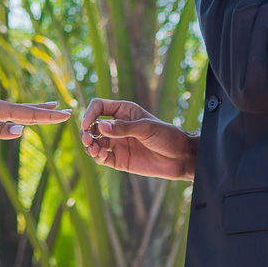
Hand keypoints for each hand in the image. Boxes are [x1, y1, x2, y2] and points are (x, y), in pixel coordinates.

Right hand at [80, 98, 196, 180]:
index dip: (90, 114)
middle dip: (87, 132)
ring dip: (90, 145)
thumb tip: (99, 126)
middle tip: (88, 140)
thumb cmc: (166, 136)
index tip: (87, 125)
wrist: (180, 157)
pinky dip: (97, 157)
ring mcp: (117, 143)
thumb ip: (123, 128)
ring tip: (93, 149)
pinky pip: (102, 158)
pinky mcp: (119, 160)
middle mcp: (117, 127)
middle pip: (93, 125)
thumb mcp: (146, 128)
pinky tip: (102, 156)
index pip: (99, 107)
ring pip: (95, 143)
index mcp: (123, 112)